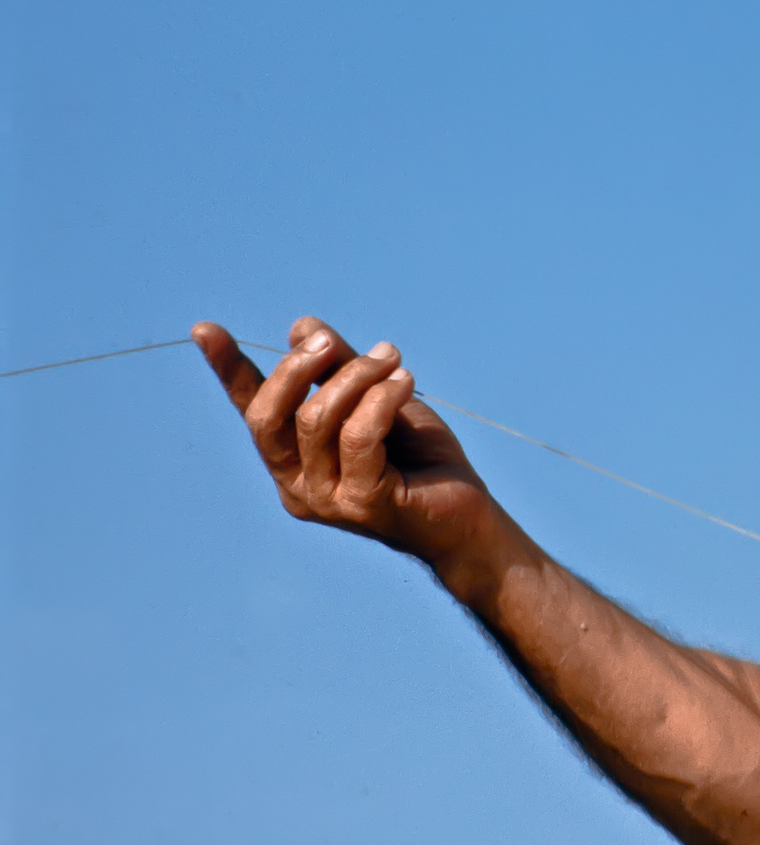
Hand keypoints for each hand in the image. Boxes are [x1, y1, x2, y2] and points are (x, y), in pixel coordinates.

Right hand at [192, 317, 498, 569]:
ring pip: (317, 419)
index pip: (252, 411)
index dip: (229, 370)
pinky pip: (359, 436)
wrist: (468, 517)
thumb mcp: (377, 399)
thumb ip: (340, 368)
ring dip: (357, 376)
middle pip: (269, 417)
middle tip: (332, 341)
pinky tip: (406, 382)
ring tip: (394, 360)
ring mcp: (327, 501)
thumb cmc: (421, 460)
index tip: (205, 328)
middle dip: (297, 367)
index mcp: (293, 462)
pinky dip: (382, 399)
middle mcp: (297, 486)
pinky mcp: (364, 504)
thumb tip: (302, 328)